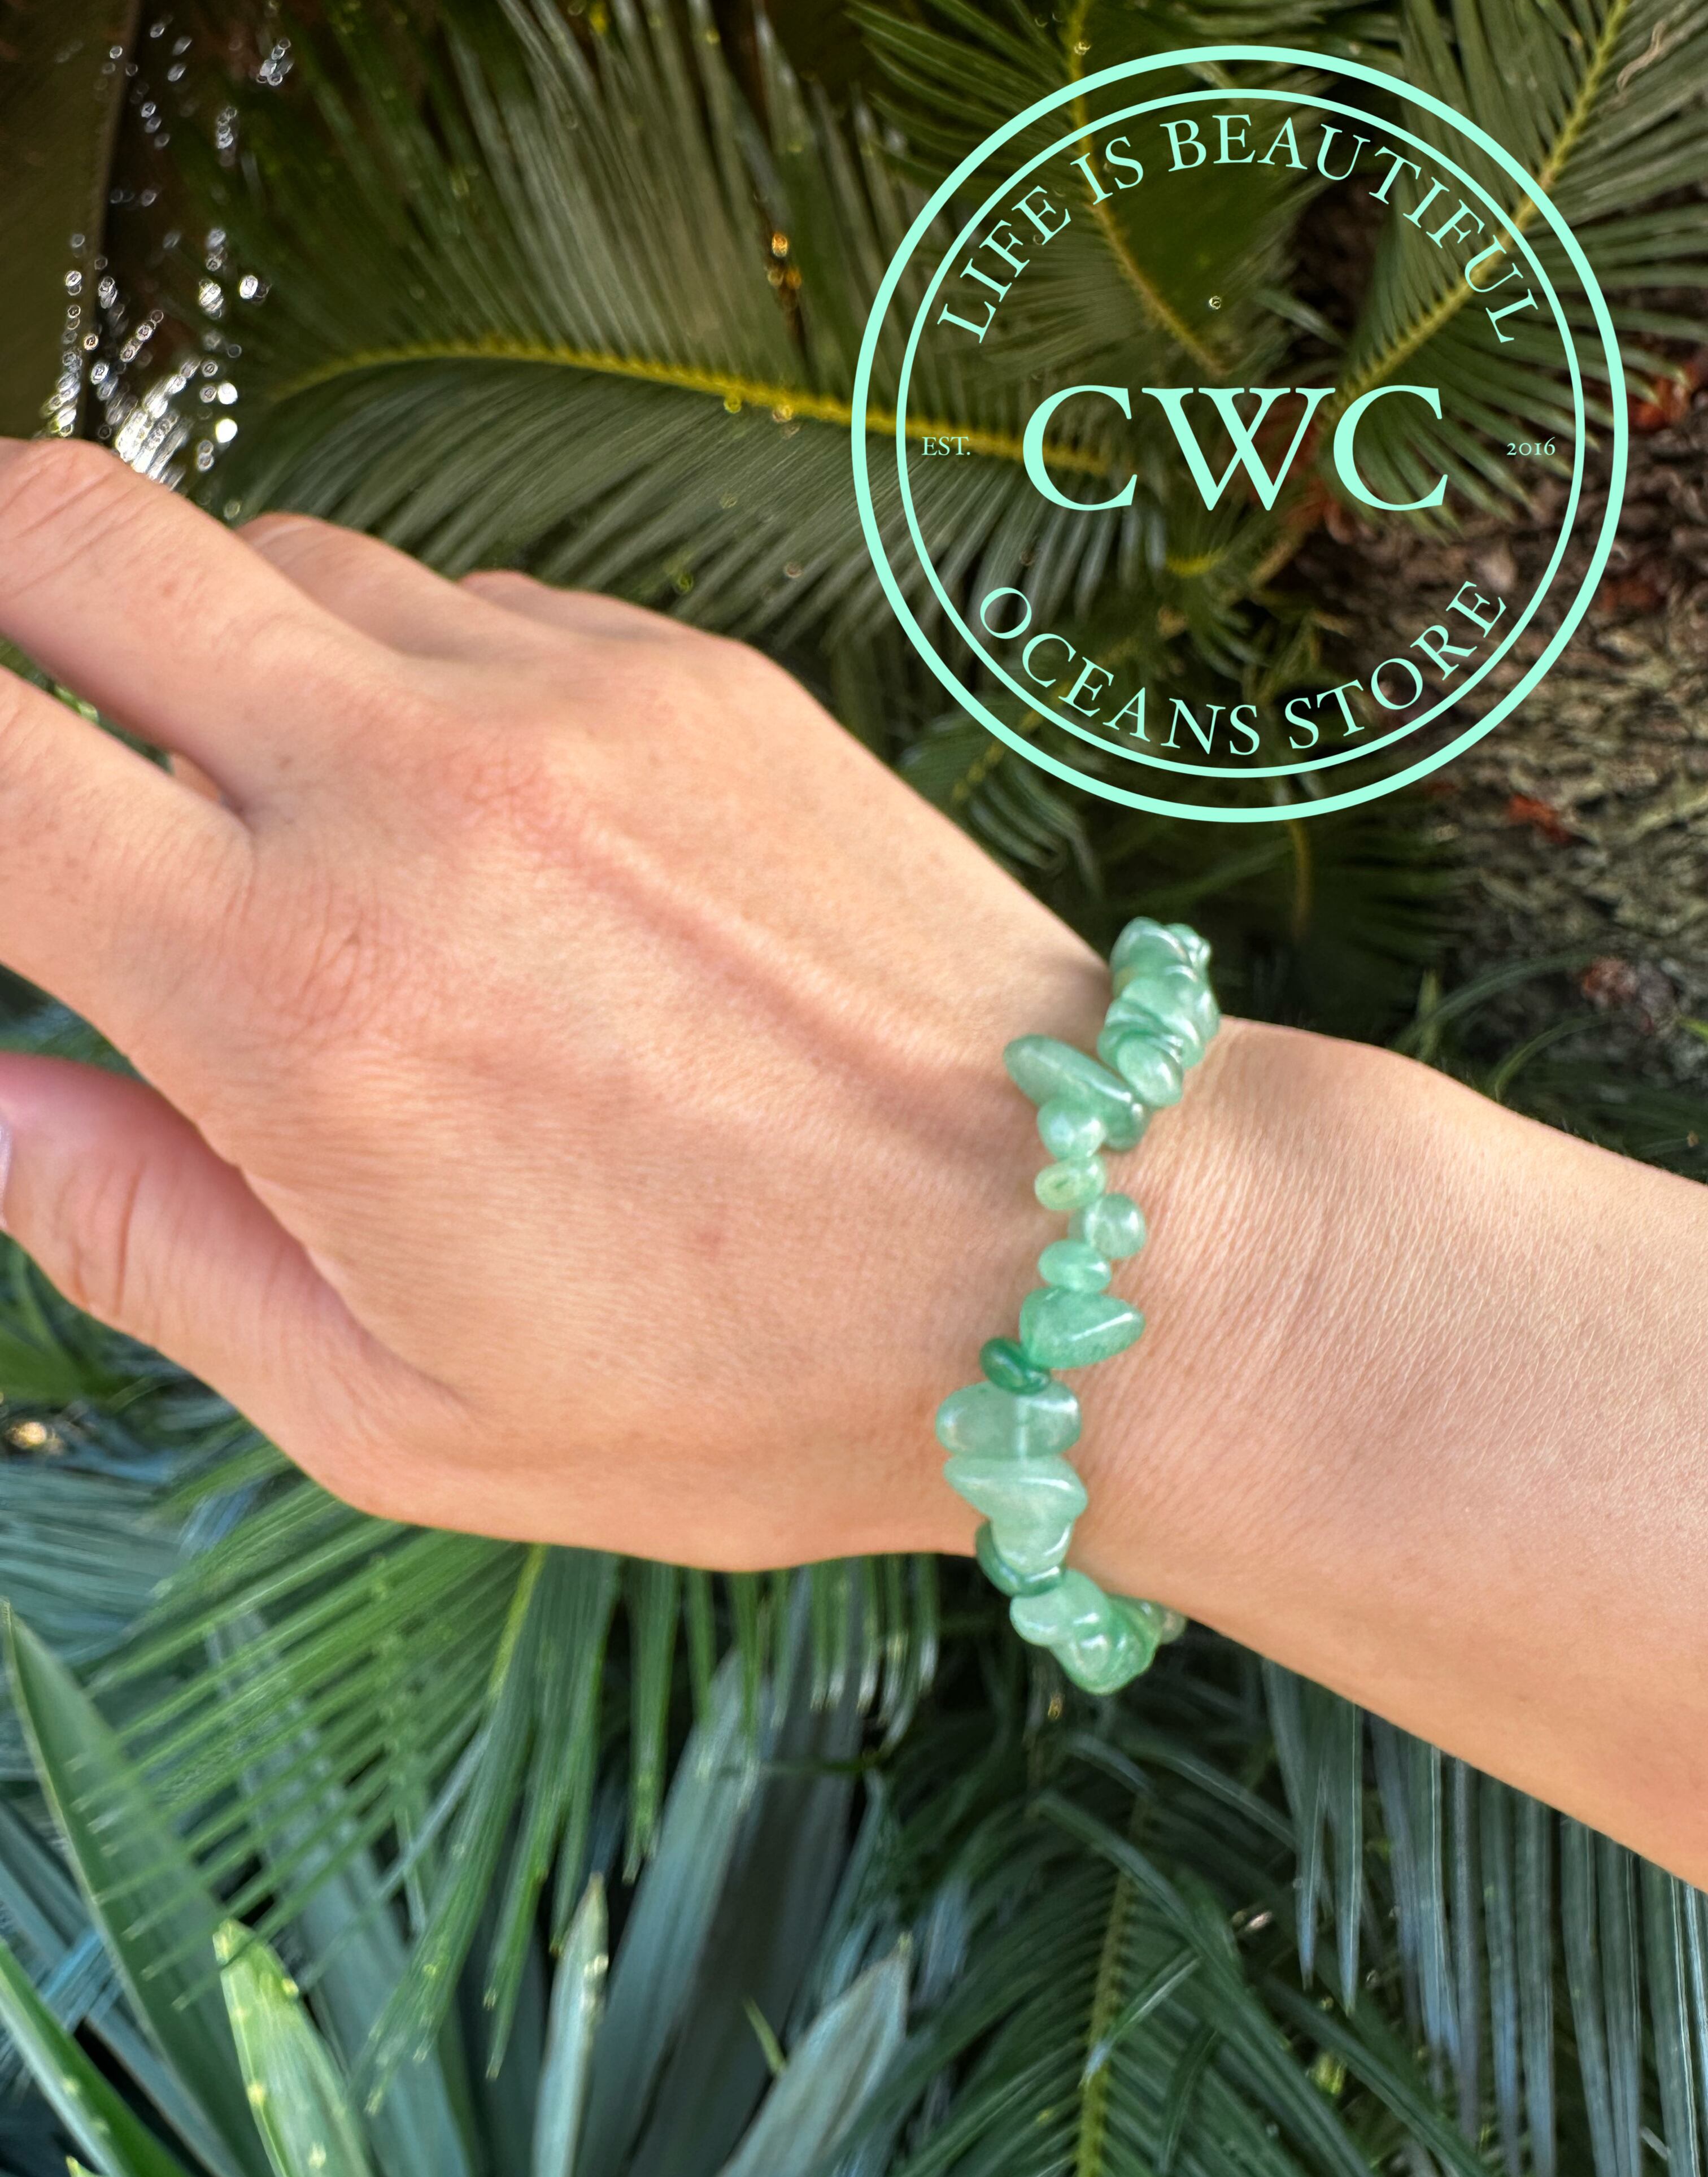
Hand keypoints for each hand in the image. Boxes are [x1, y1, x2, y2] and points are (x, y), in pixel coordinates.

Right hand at [0, 437, 1165, 1564]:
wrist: (1088, 1256)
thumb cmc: (756, 1380)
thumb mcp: (402, 1409)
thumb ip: (143, 1241)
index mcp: (309, 998)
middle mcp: (421, 788)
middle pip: (70, 530)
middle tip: (19, 734)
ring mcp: (573, 697)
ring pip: (273, 558)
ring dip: (206, 658)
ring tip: (277, 828)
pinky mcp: (693, 671)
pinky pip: (459, 601)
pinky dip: (394, 677)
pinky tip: (467, 824)